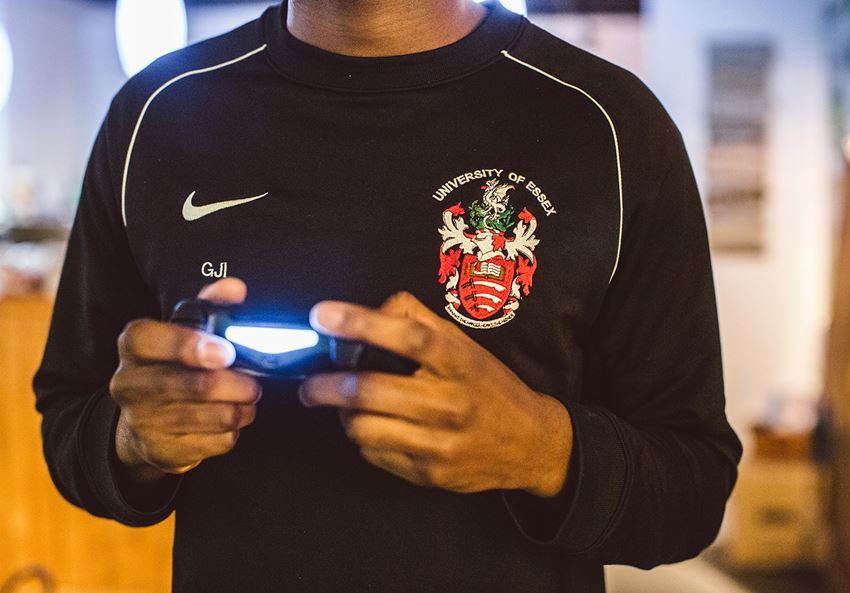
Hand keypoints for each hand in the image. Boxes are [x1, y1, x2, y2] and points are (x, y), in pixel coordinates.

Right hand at [110, 278, 260, 482]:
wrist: (144, 422)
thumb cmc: (172, 366)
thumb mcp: (185, 330)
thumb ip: (211, 305)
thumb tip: (235, 289)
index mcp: (133, 346)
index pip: (150, 340)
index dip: (189, 345)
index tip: (227, 352)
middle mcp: (129, 384)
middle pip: (191, 385)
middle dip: (235, 385)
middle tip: (254, 384)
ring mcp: (142, 421)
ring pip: (208, 417)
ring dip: (240, 408)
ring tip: (249, 399)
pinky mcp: (160, 451)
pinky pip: (214, 443)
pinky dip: (233, 431)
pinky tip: (233, 420)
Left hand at [299, 292, 572, 496]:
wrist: (530, 443)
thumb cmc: (487, 385)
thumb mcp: (463, 344)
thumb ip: (418, 320)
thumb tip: (370, 312)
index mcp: (459, 362)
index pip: (408, 337)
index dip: (360, 323)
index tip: (321, 315)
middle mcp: (450, 403)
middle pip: (371, 390)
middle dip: (326, 385)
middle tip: (309, 383)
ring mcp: (440, 443)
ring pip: (363, 428)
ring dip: (342, 414)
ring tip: (343, 405)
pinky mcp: (430, 473)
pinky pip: (374, 453)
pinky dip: (362, 437)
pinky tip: (372, 427)